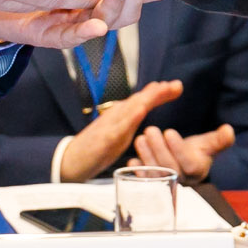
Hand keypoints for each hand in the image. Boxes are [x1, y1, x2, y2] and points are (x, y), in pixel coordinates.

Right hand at [56, 79, 184, 181]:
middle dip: (158, 92)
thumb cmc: (95, 147)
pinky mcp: (103, 139)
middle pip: (139, 100)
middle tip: (176, 85)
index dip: (160, 93)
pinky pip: (118, 128)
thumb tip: (145, 104)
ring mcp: (109, 126)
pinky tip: (140, 111)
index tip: (177, 87)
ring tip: (160, 90)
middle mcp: (116, 116)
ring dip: (146, 99)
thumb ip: (132, 118)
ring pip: (130, 109)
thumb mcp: (120, 132)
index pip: (143, 101)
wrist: (70, 161)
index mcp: (122, 115)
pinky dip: (130, 118)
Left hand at [134, 121, 233, 179]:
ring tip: (140, 139)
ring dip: (146, 156)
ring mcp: (166, 184)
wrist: (184, 163)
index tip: (169, 132)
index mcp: (196, 171)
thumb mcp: (207, 144)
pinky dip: (138, 171)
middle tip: (150, 130)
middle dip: (158, 149)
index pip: (188, 163)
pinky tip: (133, 160)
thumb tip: (228, 131)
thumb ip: (219, 139)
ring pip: (155, 173)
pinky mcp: (153, 185)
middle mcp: (182, 181)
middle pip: (169, 168)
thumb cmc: (195, 152)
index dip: (178, 148)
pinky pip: (144, 181)